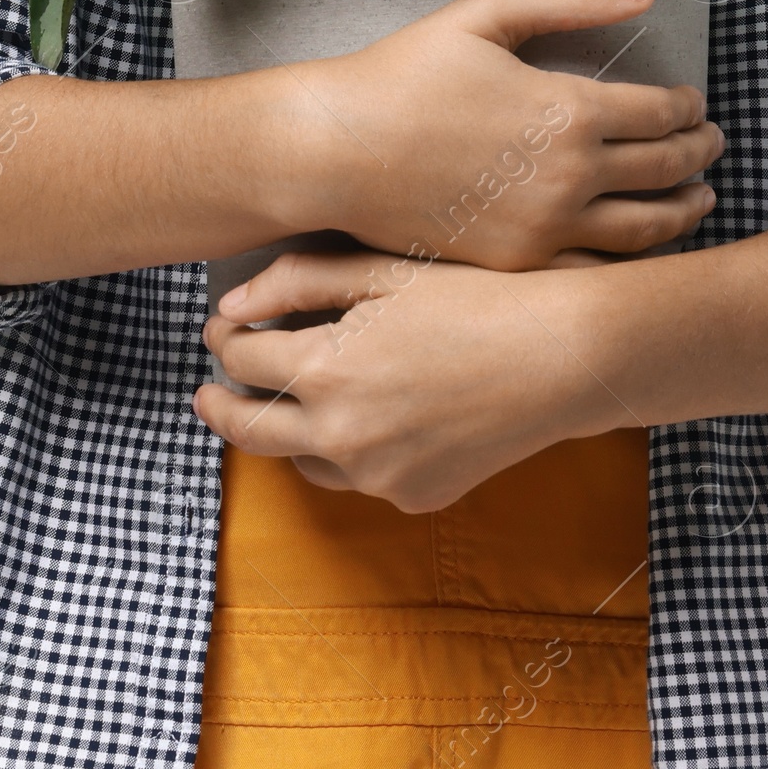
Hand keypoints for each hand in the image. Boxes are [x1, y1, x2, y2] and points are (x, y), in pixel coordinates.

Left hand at [195, 245, 620, 509]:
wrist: (558, 357)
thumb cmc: (474, 297)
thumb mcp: (383, 270)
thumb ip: (297, 282)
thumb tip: (229, 307)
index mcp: (328, 369)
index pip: (240, 362)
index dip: (222, 341)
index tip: (221, 328)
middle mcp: (343, 435)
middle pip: (249, 431)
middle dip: (220, 407)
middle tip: (209, 391)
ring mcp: (378, 476)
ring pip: (302, 462)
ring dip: (286, 433)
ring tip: (289, 402)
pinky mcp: (413, 498)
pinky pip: (359, 479)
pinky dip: (348, 452)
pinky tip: (365, 417)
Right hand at [271, 0, 722, 271]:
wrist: (337, 151)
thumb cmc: (404, 75)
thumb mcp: (485, 14)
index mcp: (568, 111)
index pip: (662, 115)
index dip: (689, 109)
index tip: (696, 104)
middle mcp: (569, 178)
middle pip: (666, 173)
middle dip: (699, 156)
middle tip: (712, 145)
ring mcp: (544, 231)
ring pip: (644, 232)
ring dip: (683, 212)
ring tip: (699, 199)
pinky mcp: (516, 266)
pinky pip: (595, 271)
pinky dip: (633, 260)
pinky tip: (639, 248)